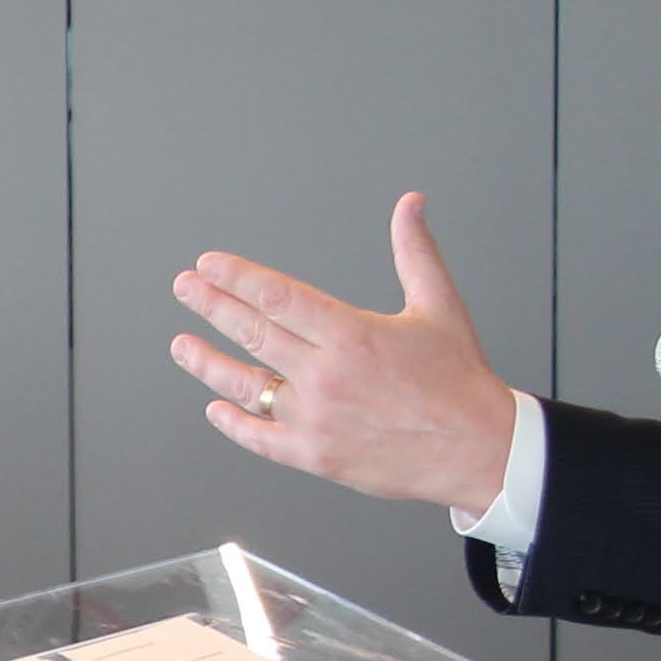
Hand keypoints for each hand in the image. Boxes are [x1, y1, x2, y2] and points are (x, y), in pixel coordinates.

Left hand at [170, 193, 520, 512]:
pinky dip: (234, 423)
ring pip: (246, 386)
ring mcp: (317, 419)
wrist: (479, 448)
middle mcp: (327, 375)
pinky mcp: (317, 456)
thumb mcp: (439, 305)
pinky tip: (215, 408)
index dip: (237, 277)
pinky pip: (261, 439)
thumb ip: (415, 252)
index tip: (210, 265)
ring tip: (182, 345)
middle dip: (212, 306)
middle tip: (186, 288)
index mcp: (352, 334)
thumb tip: (410, 205)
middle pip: (253, 333)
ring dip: (208, 364)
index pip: (277, 296)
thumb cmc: (460, 381)